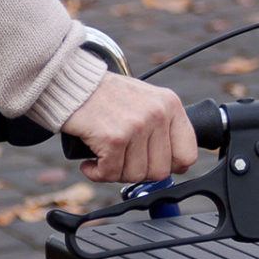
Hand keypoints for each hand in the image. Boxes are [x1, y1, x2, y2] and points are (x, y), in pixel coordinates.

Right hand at [61, 74, 197, 183]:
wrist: (70, 83)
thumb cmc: (104, 95)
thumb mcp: (144, 101)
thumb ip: (162, 127)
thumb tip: (177, 165)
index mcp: (170, 104)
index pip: (187, 154)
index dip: (170, 167)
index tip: (151, 164)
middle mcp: (157, 114)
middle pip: (159, 171)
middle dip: (136, 171)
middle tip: (120, 160)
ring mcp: (137, 126)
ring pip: (135, 175)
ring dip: (115, 172)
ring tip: (104, 157)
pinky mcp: (114, 138)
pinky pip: (110, 173)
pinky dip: (97, 173)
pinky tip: (91, 163)